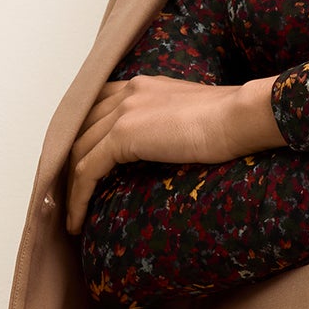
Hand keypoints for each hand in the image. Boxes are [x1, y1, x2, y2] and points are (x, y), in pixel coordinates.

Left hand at [64, 74, 280, 232]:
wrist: (241, 116)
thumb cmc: (233, 121)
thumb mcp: (193, 116)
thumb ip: (170, 124)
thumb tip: (169, 147)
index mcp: (142, 85)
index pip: (97, 108)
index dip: (83, 138)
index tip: (78, 167)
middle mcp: (127, 93)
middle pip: (81, 130)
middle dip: (68, 164)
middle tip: (67, 196)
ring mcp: (123, 112)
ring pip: (78, 153)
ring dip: (69, 188)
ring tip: (71, 216)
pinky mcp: (123, 135)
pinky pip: (86, 171)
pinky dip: (78, 198)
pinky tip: (78, 222)